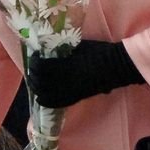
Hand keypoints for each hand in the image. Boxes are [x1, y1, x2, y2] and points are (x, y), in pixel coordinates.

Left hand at [25, 40, 142, 108]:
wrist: (116, 66)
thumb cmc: (99, 52)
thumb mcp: (78, 46)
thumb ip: (63, 49)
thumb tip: (49, 48)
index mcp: (65, 66)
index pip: (40, 67)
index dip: (34, 62)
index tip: (35, 56)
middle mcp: (64, 81)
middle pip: (39, 82)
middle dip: (33, 75)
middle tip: (33, 69)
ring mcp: (69, 91)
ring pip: (44, 94)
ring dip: (36, 88)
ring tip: (35, 81)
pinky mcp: (75, 98)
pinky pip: (55, 103)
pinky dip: (45, 101)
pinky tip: (41, 96)